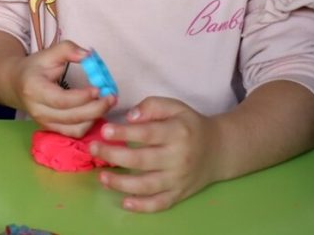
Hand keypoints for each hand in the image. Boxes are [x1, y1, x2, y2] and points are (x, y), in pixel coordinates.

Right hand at [14, 40, 113, 137]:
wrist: (15, 84)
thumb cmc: (34, 68)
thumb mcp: (47, 53)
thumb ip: (68, 50)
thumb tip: (89, 56)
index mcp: (34, 89)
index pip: (60, 100)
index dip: (82, 97)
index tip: (99, 88)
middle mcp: (38, 110)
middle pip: (71, 117)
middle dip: (96, 109)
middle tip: (111, 96)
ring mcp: (44, 123)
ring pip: (75, 128)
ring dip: (95, 118)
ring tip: (107, 102)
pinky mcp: (51, 129)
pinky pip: (74, 132)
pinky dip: (89, 124)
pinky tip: (96, 111)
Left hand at [89, 97, 223, 212]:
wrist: (219, 150)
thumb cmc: (190, 126)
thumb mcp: (175, 107)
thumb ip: (151, 107)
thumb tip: (129, 117)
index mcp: (177, 133)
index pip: (147, 133)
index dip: (124, 132)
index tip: (105, 130)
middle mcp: (178, 158)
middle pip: (142, 160)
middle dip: (114, 155)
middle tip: (94, 148)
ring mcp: (178, 179)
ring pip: (147, 185)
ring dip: (121, 183)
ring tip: (102, 177)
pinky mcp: (179, 194)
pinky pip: (160, 203)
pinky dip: (142, 206)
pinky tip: (125, 202)